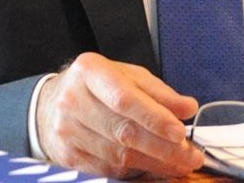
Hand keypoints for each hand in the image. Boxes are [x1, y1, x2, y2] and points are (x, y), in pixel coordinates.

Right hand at [35, 52, 203, 177]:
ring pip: (118, 155)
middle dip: (163, 147)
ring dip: (155, 162)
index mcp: (89, 71)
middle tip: (191, 155)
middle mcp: (73, 99)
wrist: (52, 105)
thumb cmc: (96, 88)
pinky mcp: (68, 155)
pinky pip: (109, 169)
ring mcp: (67, 130)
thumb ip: (158, 92)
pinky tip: (154, 166)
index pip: (123, 98)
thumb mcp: (126, 77)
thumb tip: (187, 108)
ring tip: (180, 162)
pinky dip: (137, 170)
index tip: (179, 132)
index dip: (154, 117)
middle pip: (123, 131)